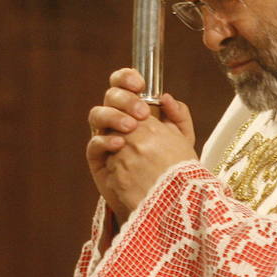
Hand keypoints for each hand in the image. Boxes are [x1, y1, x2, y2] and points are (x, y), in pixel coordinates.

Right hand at [86, 68, 197, 217]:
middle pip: (110, 96)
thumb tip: (166, 97)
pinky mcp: (98, 160)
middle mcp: (117, 119)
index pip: (123, 84)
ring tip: (131, 126)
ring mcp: (105, 138)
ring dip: (112, 115)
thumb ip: (178, 117)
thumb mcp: (183, 140)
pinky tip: (119, 144)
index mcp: (134, 109)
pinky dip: (104, 140)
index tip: (140, 84)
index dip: (126, 78)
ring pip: (97, 114)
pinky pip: (93, 144)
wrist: (163, 199)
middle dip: (125, 99)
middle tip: (142, 112)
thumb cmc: (172, 167)